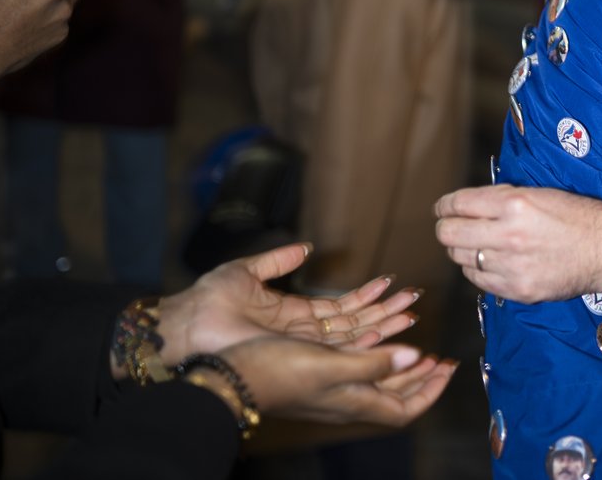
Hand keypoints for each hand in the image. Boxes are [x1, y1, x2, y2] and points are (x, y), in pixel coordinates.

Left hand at [155, 243, 421, 368]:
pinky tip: (385, 328)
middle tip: (413, 299)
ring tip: (410, 312)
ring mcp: (301, 346)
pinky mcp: (296, 355)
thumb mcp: (247, 270)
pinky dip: (363, 339)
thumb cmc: (207, 300)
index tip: (389, 281)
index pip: (340, 307)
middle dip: (385, 311)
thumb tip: (306, 247)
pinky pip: (337, 348)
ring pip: (353, 336)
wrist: (187, 325)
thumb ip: (278, 259)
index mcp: (294, 313)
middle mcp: (302, 333)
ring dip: (382, 324)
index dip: (366, 296)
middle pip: (354, 323)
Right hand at [220, 337, 455, 426]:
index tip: (447, 369)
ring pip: (377, 378)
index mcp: (354, 401)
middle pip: (395, 394)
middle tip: (440, 358)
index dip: (430, 392)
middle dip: (421, 376)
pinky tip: (377, 334)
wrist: (231, 375)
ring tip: (417, 343)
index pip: (405, 409)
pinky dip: (375, 351)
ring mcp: (331, 389)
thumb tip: (416, 358)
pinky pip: (358, 365)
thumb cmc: (278, 371)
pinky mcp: (317, 375)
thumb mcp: (332, 365)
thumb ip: (374, 363)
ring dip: (400, 361)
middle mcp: (346, 399)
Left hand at [433, 184, 601, 314]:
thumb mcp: (541, 193)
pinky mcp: (517, 290)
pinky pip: (479, 280)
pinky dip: (479, 269)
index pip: (458, 204)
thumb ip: (504, 198)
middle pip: (449, 234)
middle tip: (452, 226)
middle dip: (446, 228)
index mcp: (515, 204)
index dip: (445, 205)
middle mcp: (509, 235)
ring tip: (477, 244)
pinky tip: (492, 262)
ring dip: (463, 249)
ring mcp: (511, 266)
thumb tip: (471, 204)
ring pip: (460, 258)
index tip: (444, 208)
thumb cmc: (580, 216)